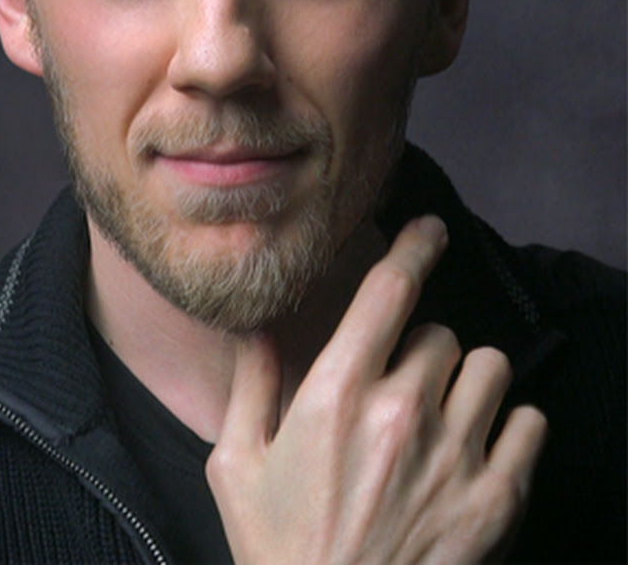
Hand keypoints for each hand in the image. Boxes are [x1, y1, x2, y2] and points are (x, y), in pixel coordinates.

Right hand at [206, 216, 547, 563]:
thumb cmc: (279, 543)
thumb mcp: (236, 461)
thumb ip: (250, 381)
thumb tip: (259, 322)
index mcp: (336, 393)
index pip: (388, 292)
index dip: (412, 248)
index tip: (427, 230)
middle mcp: (402, 413)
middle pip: (440, 332)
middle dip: (420, 346)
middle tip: (400, 382)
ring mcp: (455, 456)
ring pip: (489, 366)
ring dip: (465, 377)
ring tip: (443, 406)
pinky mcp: (495, 500)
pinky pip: (528, 420)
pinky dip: (508, 421)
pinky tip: (477, 442)